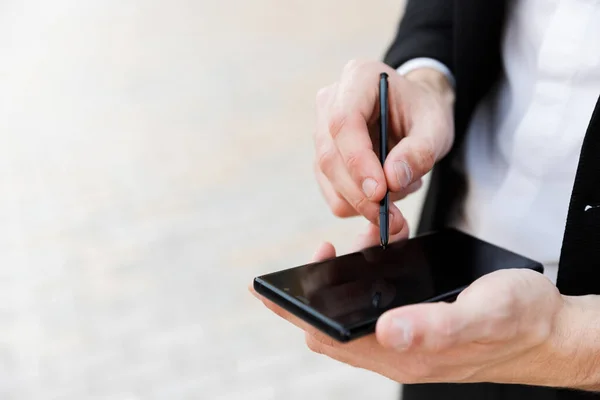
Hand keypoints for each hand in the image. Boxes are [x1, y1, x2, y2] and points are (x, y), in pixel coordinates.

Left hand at [251, 228, 570, 387]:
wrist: (548, 327)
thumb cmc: (519, 322)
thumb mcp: (480, 315)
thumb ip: (434, 326)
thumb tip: (385, 330)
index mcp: (402, 351)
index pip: (326, 337)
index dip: (295, 311)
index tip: (272, 286)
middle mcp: (396, 348)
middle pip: (331, 324)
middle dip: (317, 287)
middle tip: (327, 250)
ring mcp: (405, 337)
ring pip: (354, 310)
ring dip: (346, 278)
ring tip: (363, 242)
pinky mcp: (416, 324)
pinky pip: (376, 303)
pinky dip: (369, 276)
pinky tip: (382, 251)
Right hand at [314, 60, 454, 234]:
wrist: (414, 112)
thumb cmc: (424, 112)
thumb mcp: (436, 127)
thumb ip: (419, 151)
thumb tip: (392, 179)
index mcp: (357, 79)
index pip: (343, 122)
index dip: (357, 160)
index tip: (379, 192)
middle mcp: (330, 102)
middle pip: (330, 155)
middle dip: (360, 193)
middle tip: (392, 217)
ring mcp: (321, 131)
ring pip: (328, 179)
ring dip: (363, 200)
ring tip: (402, 187)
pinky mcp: (323, 158)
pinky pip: (332, 192)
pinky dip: (358, 204)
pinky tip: (387, 190)